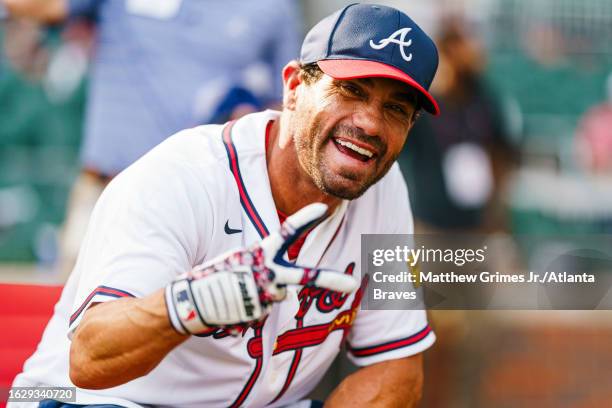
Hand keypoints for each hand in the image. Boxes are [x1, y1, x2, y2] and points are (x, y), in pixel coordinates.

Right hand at [165, 203, 357, 334]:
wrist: (190, 301)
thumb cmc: (215, 276)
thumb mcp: (240, 260)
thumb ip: (264, 266)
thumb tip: (285, 288)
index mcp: (259, 251)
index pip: (286, 232)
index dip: (305, 220)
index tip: (323, 209)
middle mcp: (266, 271)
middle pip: (304, 276)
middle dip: (329, 280)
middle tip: (352, 285)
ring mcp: (263, 292)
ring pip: (280, 297)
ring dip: (265, 297)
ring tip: (240, 294)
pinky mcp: (258, 312)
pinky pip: (265, 311)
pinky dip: (254, 310)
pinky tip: (237, 307)